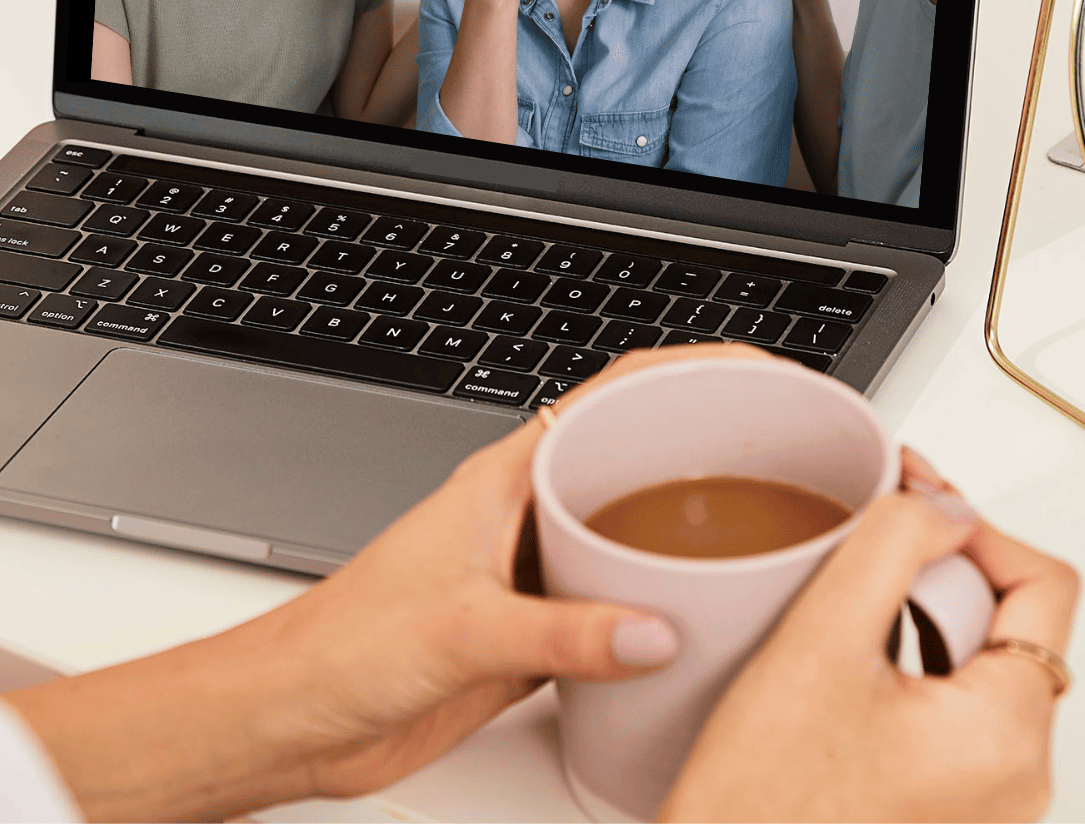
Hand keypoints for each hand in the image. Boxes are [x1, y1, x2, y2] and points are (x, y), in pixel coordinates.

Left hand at [259, 369, 746, 799]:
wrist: (300, 713)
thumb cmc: (346, 643)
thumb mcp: (463, 630)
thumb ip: (562, 634)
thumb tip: (655, 630)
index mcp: (505, 477)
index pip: (608, 395)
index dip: (683, 372)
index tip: (752, 372)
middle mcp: (523, 514)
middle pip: (630, 459)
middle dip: (703, 448)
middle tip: (783, 457)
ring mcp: (530, 573)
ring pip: (627, 535)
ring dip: (685, 536)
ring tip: (761, 542)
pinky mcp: (532, 635)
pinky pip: (613, 608)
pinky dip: (660, 612)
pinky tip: (699, 631)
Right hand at [661, 448, 1079, 822]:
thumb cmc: (761, 798)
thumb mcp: (820, 638)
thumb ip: (894, 547)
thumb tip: (947, 505)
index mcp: (1008, 737)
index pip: (1045, 583)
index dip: (974, 525)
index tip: (911, 503)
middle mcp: (1020, 780)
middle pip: (1014, 622)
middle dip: (940, 572)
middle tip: (864, 557)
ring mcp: (990, 803)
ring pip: (982, 664)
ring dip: (922, 615)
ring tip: (846, 620)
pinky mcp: (955, 809)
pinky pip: (958, 710)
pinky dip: (913, 665)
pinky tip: (849, 669)